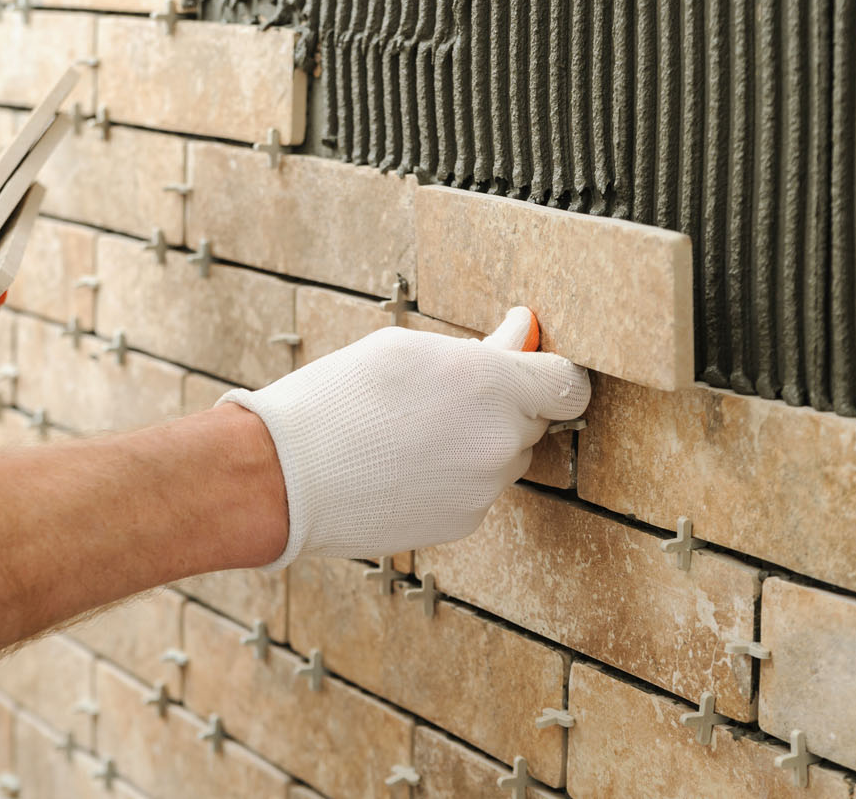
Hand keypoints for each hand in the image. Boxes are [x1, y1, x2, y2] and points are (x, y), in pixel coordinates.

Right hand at [219, 307, 590, 568]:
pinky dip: (452, 477)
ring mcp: (483, 489)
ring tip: (410, 432)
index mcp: (492, 385)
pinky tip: (402, 465)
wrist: (285, 477)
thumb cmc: (336, 400)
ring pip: (502, 458)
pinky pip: (475, 491)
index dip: (551, 374)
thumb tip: (521, 332)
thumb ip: (480, 347)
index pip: (569, 384)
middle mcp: (499, 442)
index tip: (532, 367)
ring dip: (476, 442)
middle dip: (503, 406)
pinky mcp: (462, 524)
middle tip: (447, 393)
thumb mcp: (406, 350)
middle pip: (534, 420)